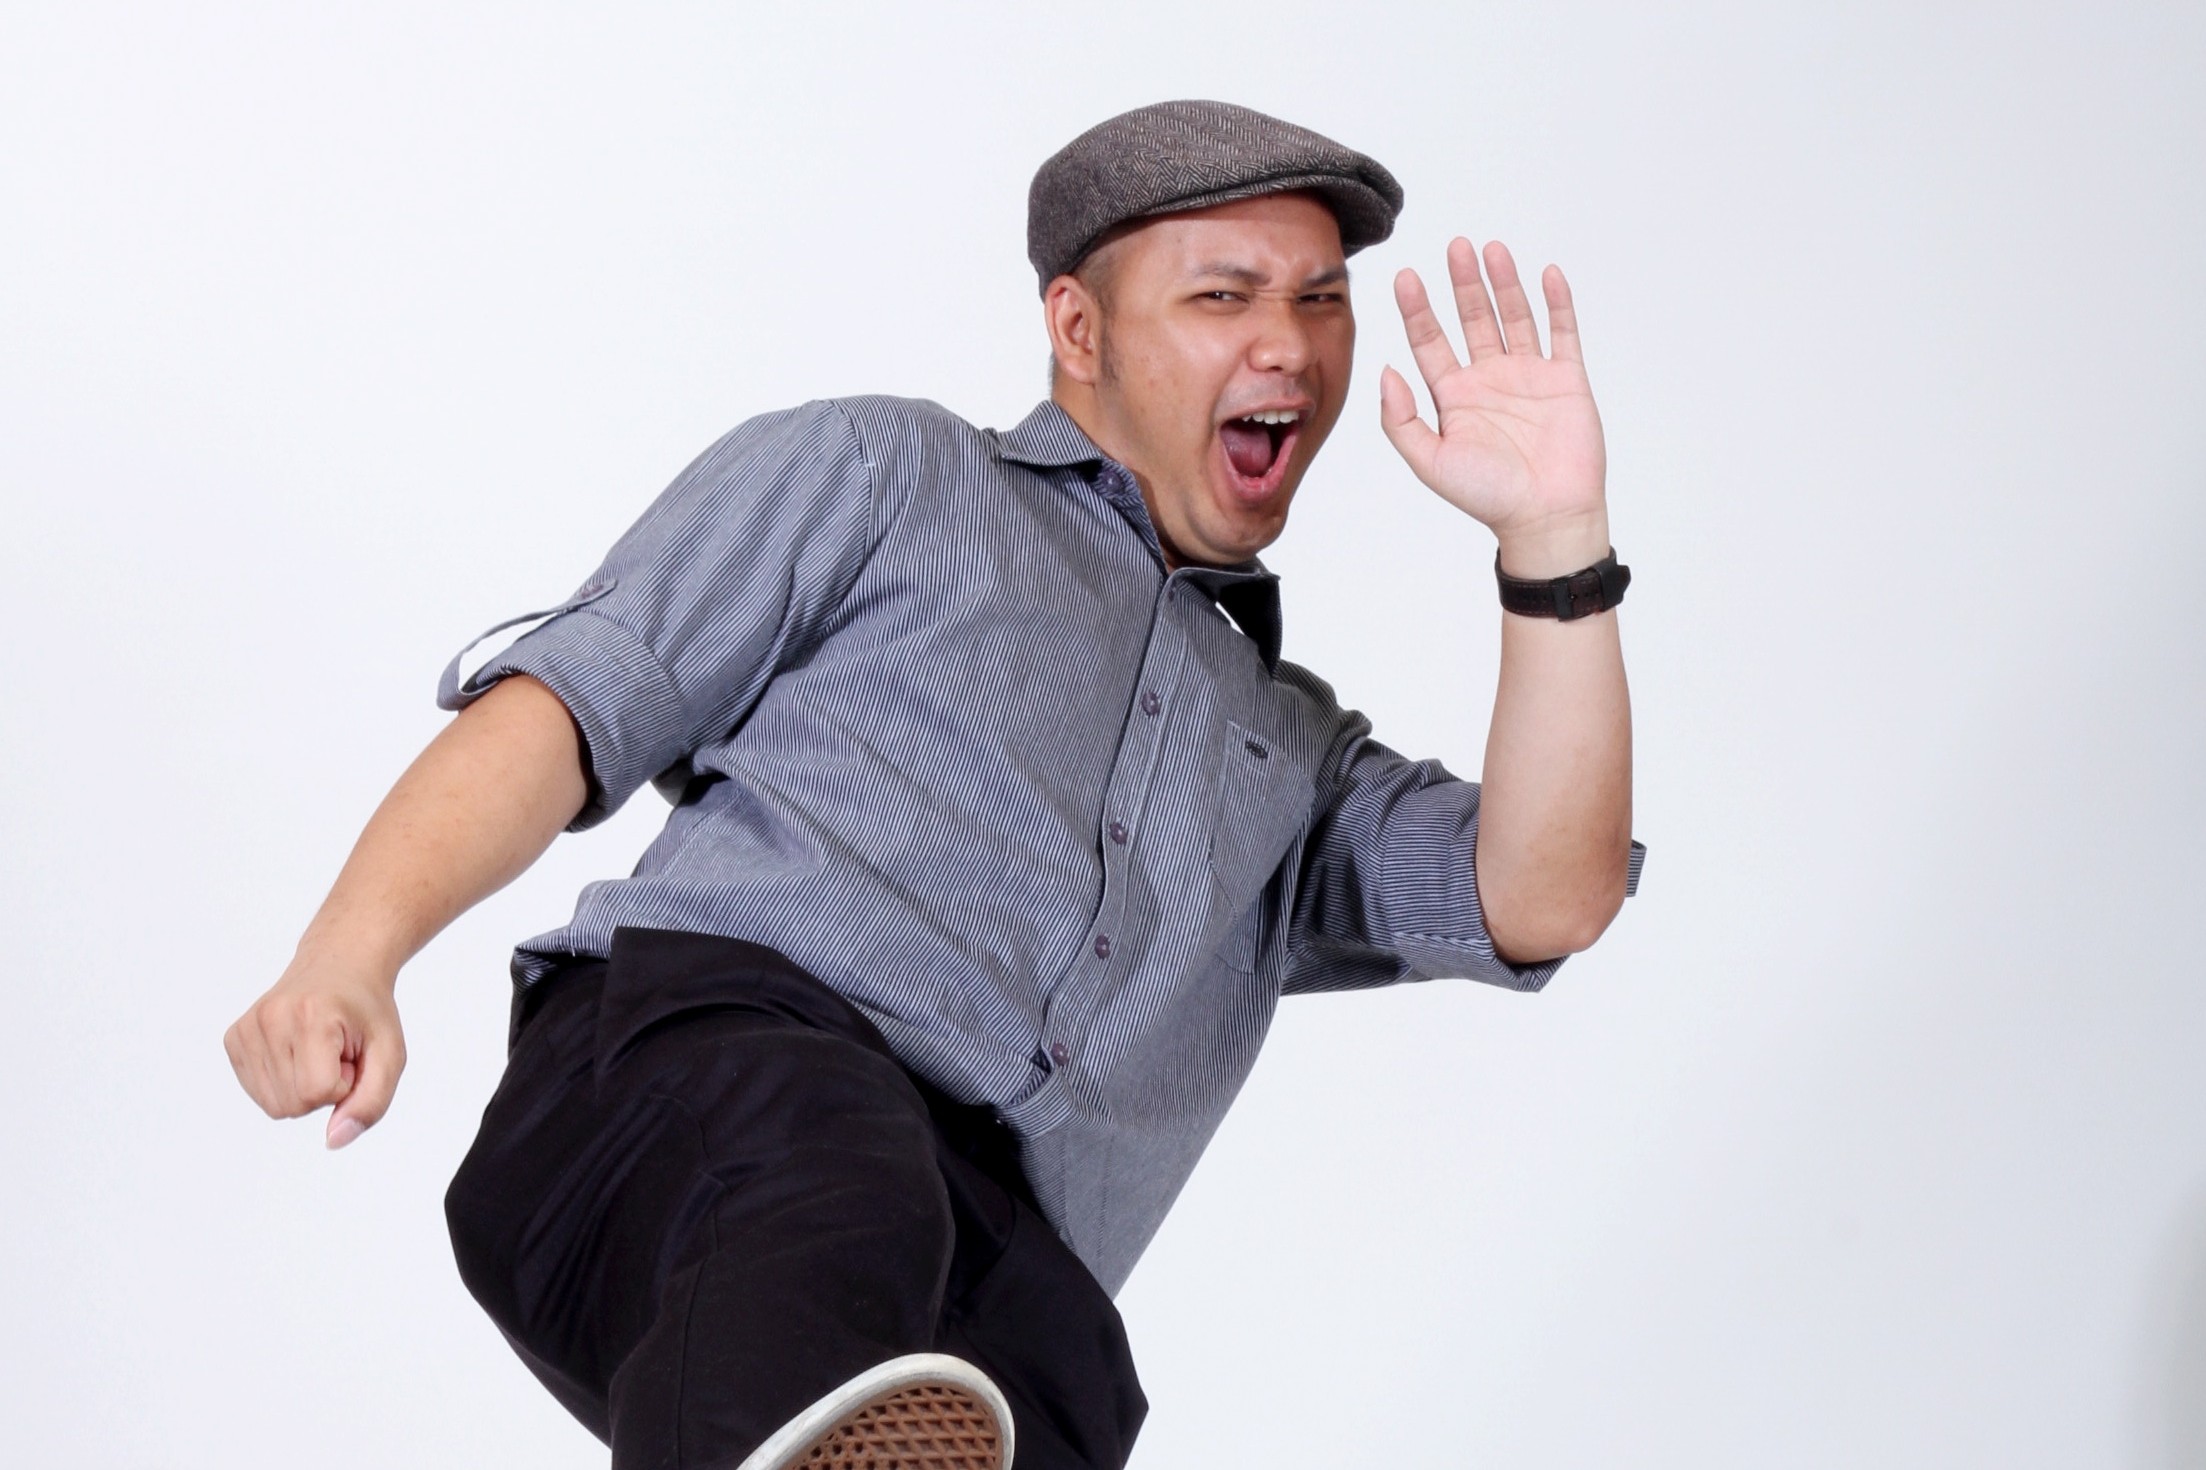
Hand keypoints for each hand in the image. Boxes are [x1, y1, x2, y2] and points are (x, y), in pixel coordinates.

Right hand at [223, 948, 406, 1148]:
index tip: (351, 1055)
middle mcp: (270, 1019)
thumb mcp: (390, 1055)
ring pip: (274, 1106)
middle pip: (294, 1104)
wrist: (340, 965)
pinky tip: (296, 1051)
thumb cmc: (368, 1012)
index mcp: (310, 1016)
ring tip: (318, 1051)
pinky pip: (258, 1093)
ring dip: (303, 1088)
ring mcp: (246, 1028)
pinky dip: (283, 1083)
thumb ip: (371, 1103)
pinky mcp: (233, 1038)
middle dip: (323, 1089)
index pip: (318, 1092)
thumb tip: (334, 1141)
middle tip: (336, 1052)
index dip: (344, 1085)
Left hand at [1379, 238, 1607, 559]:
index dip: (1417, 308)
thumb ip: (1402, 419)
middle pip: (1472, 318)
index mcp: (1453, 396)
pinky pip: (1562, 332)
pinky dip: (1557, 303)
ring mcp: (1529, 375)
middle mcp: (1489, 379)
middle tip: (1454, 245)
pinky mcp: (1566, 379)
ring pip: (1514, 316)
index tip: (1405, 276)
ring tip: (1491, 249)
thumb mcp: (1429, 461)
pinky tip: (1547, 274)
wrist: (1545, 516)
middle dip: (1462, 282)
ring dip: (1503, 283)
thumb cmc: (1487, 497)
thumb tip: (1386, 371)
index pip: (1430, 341)